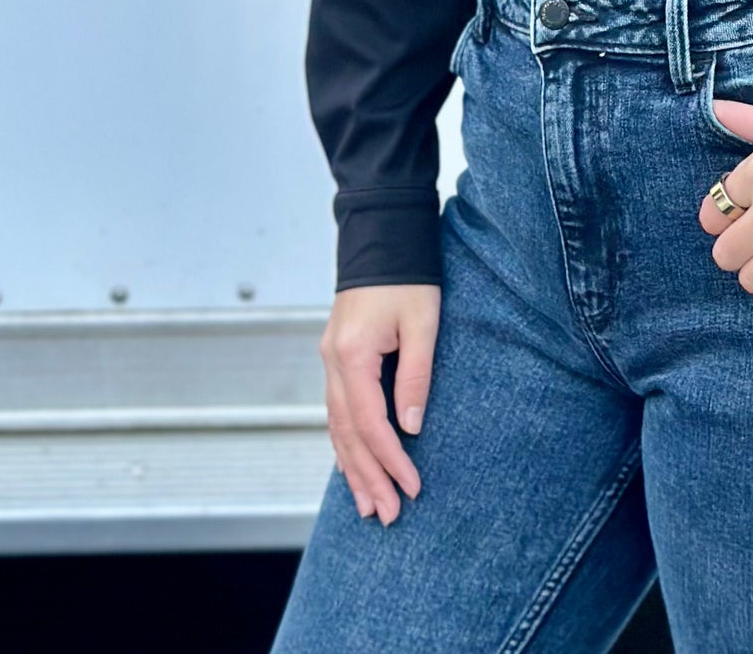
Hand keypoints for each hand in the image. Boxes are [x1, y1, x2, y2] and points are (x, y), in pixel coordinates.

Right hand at [320, 283, 439, 522]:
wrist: (382, 236)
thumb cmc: (407, 275)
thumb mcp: (422, 323)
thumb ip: (415, 376)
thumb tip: (411, 428)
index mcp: (352, 355)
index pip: (370, 424)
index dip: (391, 459)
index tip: (411, 487)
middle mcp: (333, 362)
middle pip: (347, 434)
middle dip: (368, 477)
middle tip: (386, 515)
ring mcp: (330, 360)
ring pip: (337, 427)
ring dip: (352, 467)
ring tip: (367, 505)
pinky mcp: (336, 356)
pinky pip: (337, 410)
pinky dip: (344, 442)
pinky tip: (351, 465)